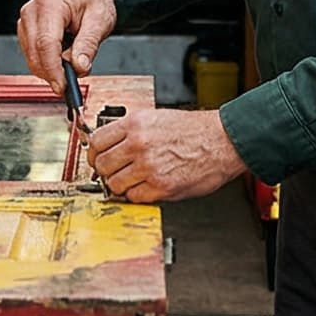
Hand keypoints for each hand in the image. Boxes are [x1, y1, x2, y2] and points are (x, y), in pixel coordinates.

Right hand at [17, 0, 116, 99]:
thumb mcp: (100, 20)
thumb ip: (88, 44)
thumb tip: (80, 68)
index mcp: (50, 4)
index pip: (46, 44)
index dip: (54, 69)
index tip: (64, 86)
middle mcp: (32, 12)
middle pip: (35, 53)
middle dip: (52, 73)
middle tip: (72, 83)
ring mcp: (25, 21)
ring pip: (31, 58)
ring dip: (50, 69)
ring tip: (73, 61)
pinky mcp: (25, 30)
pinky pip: (32, 55)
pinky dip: (46, 63)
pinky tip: (62, 58)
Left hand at [88, 109, 246, 203]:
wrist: (222, 142)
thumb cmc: (195, 130)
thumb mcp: (157, 118)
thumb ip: (132, 131)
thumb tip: (112, 145)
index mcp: (135, 124)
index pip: (96, 141)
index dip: (93, 153)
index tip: (96, 158)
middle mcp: (138, 145)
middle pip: (101, 164)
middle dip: (104, 171)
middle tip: (113, 172)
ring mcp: (148, 167)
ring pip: (114, 183)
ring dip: (119, 185)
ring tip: (131, 181)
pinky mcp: (160, 187)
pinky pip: (134, 197)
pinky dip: (136, 195)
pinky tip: (146, 187)